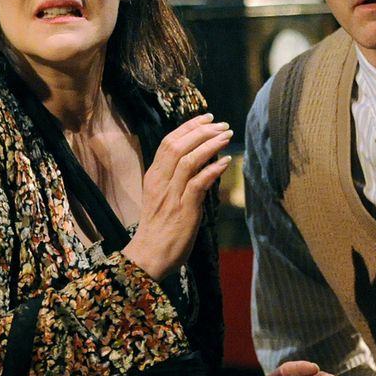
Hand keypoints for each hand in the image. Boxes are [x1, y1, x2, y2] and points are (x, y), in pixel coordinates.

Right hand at [124, 113, 231, 280]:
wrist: (148, 256)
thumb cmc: (158, 230)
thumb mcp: (162, 199)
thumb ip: (176, 181)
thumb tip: (201, 163)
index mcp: (154, 177)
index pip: (169, 143)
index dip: (188, 127)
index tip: (206, 118)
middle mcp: (161, 182)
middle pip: (178, 146)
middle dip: (201, 131)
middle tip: (221, 124)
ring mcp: (172, 195)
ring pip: (188, 160)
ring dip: (209, 145)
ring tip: (226, 136)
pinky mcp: (184, 210)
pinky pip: (198, 183)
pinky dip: (212, 170)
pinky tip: (225, 161)